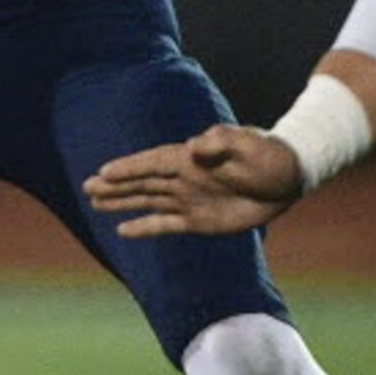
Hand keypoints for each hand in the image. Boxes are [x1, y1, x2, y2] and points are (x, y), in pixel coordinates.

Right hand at [81, 126, 305, 238]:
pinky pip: (165, 224)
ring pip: (147, 200)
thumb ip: (220, 143)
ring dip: (122, 202)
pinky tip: (123, 230)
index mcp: (191, 159)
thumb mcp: (247, 144)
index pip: (152, 163)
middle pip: (142, 182)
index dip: (128, 168)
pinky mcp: (199, 221)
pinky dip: (144, 226)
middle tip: (86, 188)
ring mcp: (190, 199)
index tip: (103, 173)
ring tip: (94, 203)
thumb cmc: (268, 156)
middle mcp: (184, 178)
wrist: (289, 177)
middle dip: (115, 185)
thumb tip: (194, 146)